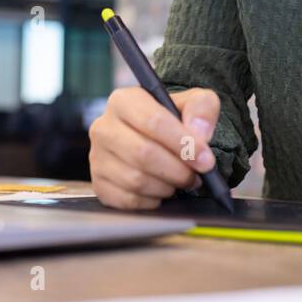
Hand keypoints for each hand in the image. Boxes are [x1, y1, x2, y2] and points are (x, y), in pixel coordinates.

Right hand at [88, 86, 220, 208]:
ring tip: (180, 180)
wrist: (155, 139)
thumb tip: (199, 132)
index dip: (183, 143)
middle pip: (144, 154)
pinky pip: (127, 200)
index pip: (153, 121)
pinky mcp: (99, 184)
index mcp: (123, 100)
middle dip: (177, 170)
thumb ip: (202, 109)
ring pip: (136, 180)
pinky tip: (161, 189)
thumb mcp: (194, 103)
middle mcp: (103, 127)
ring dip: (167, 186)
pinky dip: (151, 200)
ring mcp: (97, 157)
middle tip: (196, 175)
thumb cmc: (174, 120)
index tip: (204, 159)